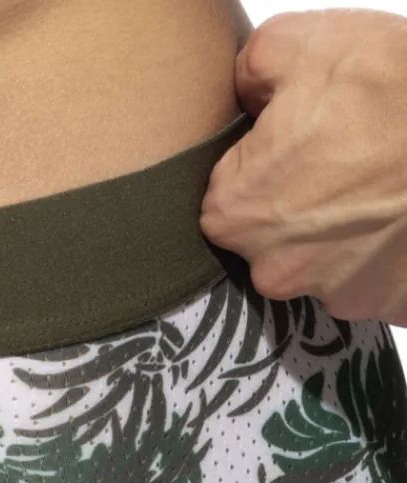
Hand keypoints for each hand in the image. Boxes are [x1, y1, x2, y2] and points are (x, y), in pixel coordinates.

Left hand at [200, 9, 406, 325]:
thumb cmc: (392, 89)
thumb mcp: (301, 45)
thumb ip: (248, 73)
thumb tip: (244, 95)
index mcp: (235, 213)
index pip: (224, 197)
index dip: (259, 167)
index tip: (294, 146)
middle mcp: (271, 268)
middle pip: (268, 238)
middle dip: (296, 205)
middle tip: (343, 163)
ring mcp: (328, 293)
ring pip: (319, 262)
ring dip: (340, 233)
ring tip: (376, 190)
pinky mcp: (378, 305)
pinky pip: (367, 281)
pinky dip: (378, 255)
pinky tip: (395, 222)